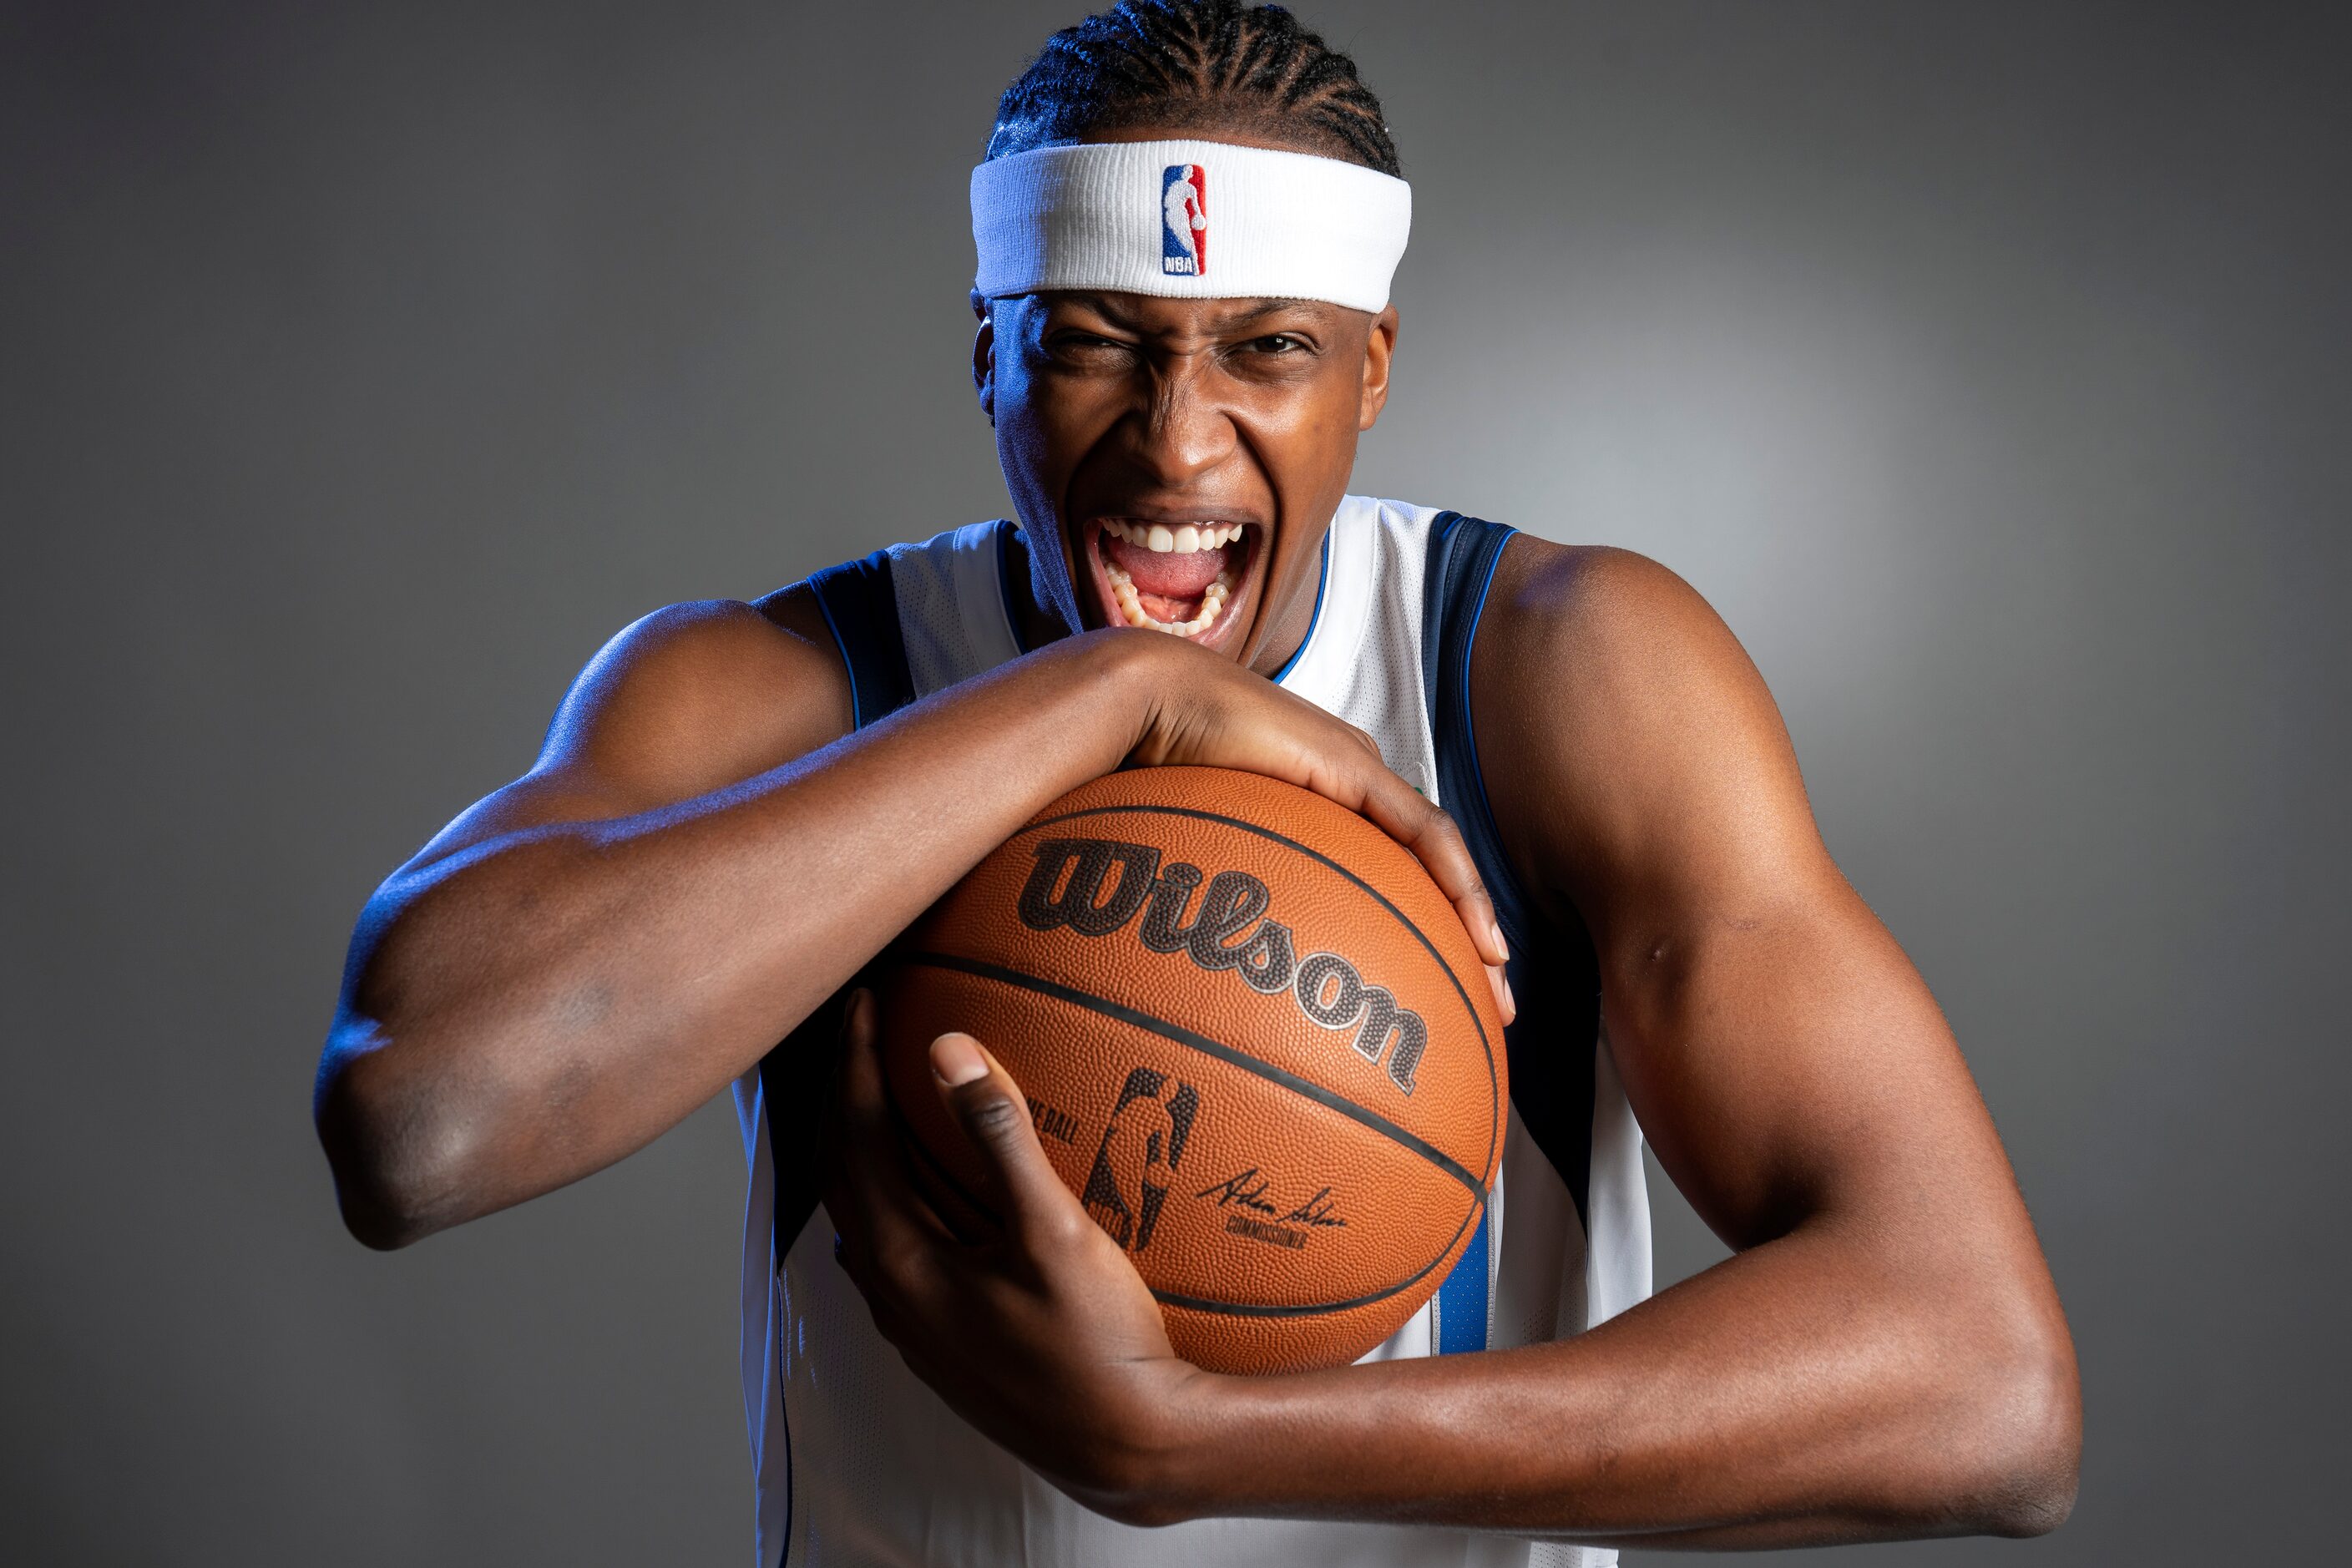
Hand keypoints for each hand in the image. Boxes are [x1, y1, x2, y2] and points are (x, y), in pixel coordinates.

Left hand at [820, 989, 1213, 1524]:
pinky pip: (889, 1245)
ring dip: (859, 1146)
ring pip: (859, 1211)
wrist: (1127, 1445)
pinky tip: (915, 1188)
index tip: (863, 1000)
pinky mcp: (938, 1340)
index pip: (854, 1136)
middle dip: (843, 1095)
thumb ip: (998, 1138)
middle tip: (860, 1031)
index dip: (853, 1061)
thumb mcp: (1054, 1232)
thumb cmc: (1096, 1344)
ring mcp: (910, 1322)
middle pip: (840, 1171)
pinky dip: (888, 1193)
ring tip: (878, 1093)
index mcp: (900, 1259)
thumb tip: (946, 1048)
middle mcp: (888, 1291)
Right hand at [1111, 632, 1514, 1023]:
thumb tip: (1209, 981)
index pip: (1395, 873)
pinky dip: (1459, 884)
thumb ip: (1219, 899)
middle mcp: (1352, 786)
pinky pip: (1424, 832)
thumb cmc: (1150, 776)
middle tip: (1492, 1009)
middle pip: (1429, 871)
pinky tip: (1481, 937)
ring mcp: (1357, 772)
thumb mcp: (1199, 853)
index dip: (1427, 932)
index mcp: (1323, 804)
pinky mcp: (1353, 766)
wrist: (1146, 704)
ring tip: (1498, 985)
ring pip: (1440, 856)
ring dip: (1475, 921)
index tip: (1440, 996)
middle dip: (1466, 942)